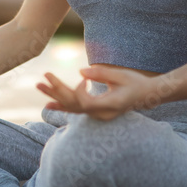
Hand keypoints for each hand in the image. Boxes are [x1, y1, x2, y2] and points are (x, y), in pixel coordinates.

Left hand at [36, 64, 158, 120]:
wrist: (146, 96)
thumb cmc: (135, 83)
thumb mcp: (120, 75)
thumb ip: (101, 73)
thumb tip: (81, 71)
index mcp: (110, 106)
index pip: (86, 104)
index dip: (79, 93)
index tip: (83, 80)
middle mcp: (102, 114)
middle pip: (74, 106)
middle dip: (57, 93)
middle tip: (41, 81)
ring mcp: (98, 115)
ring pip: (73, 108)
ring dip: (56, 97)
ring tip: (40, 87)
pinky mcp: (96, 112)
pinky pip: (77, 110)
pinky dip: (63, 105)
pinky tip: (49, 104)